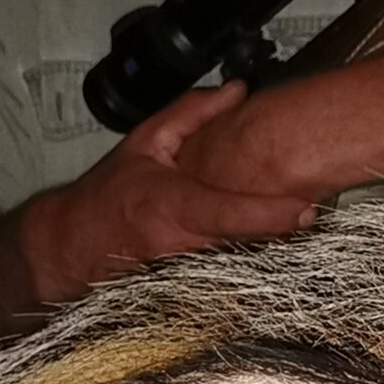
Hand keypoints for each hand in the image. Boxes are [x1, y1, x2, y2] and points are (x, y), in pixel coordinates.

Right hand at [15, 81, 317, 303]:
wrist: (69, 249)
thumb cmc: (106, 198)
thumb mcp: (143, 143)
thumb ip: (192, 114)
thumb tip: (237, 89)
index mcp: (172, 207)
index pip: (230, 215)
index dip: (271, 215)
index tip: (306, 211)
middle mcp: (183, 247)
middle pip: (249, 245)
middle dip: (281, 230)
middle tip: (314, 211)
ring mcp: (186, 277)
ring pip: (242, 265)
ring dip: (268, 249)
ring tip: (294, 229)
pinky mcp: (189, 294)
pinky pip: (229, 278)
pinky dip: (247, 264)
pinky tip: (262, 250)